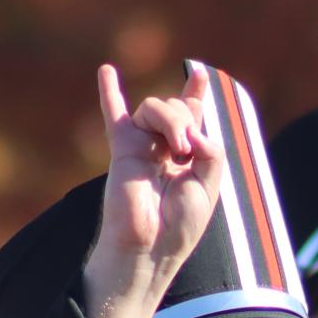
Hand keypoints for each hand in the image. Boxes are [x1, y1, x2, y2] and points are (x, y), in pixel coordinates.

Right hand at [83, 64, 226, 317]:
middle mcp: (164, 148)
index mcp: (189, 157)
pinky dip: (110, 92)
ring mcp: (142, 146)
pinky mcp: (122, 149)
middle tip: (187, 152)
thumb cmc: (179, 226)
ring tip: (176, 151)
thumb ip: (211, 151)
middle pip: (177, 107)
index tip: (201, 73)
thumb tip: (191, 129)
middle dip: (186, 118)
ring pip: (154, 106)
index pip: (193, 117)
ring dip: (170, 120)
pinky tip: (106, 71)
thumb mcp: (210, 186)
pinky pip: (113, 114)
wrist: (148, 246)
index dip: (196, 94)